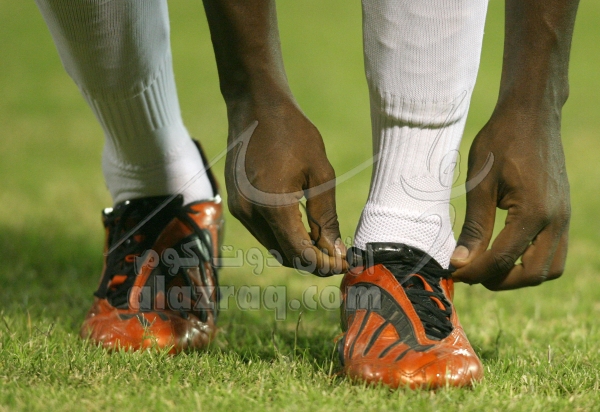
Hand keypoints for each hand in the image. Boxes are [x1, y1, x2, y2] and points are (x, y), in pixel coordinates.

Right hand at [225, 100, 346, 275]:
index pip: (300, 253)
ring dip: (298, 250)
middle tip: (338, 254)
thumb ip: (326, 216)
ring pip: (273, 246)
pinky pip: (263, 232)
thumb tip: (335, 251)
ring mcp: (239, 209)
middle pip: (285, 255)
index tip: (345, 262)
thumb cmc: (293, 133)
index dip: (324, 265)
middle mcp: (249, 213)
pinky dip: (283, 236)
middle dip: (313, 261)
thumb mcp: (320, 173)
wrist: (255, 106)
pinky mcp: (236, 204)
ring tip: (324, 241)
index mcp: (272, 206)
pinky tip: (303, 227)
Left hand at [451, 107, 570, 289]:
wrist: (532, 115)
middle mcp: (556, 220)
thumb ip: (473, 227)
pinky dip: (532, 261)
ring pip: (549, 269)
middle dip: (499, 280)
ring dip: (519, 275)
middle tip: (471, 272)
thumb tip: (460, 261)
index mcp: (533, 212)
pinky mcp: (563, 213)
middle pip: (532, 274)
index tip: (454, 272)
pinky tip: (507, 251)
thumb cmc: (501, 142)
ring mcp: (564, 217)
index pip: (502, 259)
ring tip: (488, 265)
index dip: (475, 272)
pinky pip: (554, 253)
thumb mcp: (480, 184)